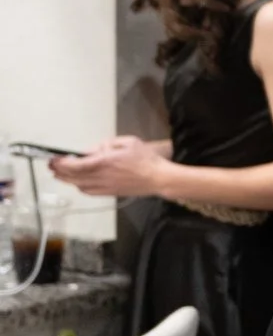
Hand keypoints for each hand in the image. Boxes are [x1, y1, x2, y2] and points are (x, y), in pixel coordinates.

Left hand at [50, 136, 169, 198]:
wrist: (158, 178)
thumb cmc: (146, 159)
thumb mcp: (129, 142)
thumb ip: (108, 144)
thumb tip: (93, 150)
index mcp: (105, 162)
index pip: (77, 164)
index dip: (62, 163)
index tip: (54, 159)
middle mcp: (101, 176)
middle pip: (74, 176)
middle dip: (60, 171)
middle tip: (51, 166)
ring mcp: (105, 187)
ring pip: (79, 185)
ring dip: (67, 180)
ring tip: (59, 174)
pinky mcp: (109, 193)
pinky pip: (89, 192)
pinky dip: (79, 187)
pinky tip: (77, 184)